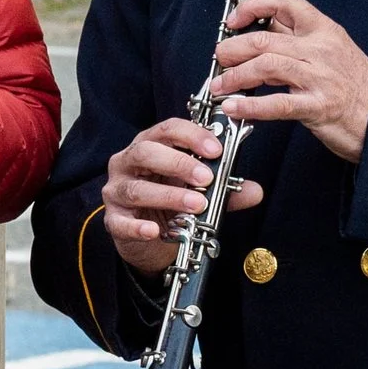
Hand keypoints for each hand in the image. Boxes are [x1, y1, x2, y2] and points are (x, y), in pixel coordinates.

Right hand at [101, 117, 263, 274]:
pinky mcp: (113, 219)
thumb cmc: (171, 203)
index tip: (216, 149)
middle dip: (178, 163)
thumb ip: (224, 190)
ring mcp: (116, 191)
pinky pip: (121, 222)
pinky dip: (138, 227)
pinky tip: (154, 230)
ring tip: (197, 205)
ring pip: (136, 189)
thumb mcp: (199, 191)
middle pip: (145, 152)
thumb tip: (254, 191)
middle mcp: (127, 164)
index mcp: (149, 147)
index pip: (166, 130)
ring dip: (168, 196)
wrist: (149, 238)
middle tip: (207, 177)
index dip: (191, 135)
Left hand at [209, 0, 367, 162]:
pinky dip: (250, 106)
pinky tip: (233, 108)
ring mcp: (319, 78)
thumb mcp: (329, 47)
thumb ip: (295, 34)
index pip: (285, 1)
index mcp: (323, 30)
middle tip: (220, 57)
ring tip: (220, 85)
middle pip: (265, 39)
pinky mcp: (318, 106)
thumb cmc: (354, 83)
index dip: (253, 5)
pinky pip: (276, 103)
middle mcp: (320, 50)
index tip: (234, 19)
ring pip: (266, 66)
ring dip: (235, 76)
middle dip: (233, 48)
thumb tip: (258, 21)